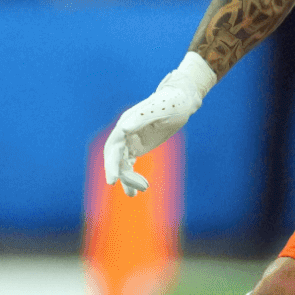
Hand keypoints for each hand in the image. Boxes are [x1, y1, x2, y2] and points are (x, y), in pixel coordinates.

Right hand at [103, 52, 215, 195]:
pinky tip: (136, 190)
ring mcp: (131, 140)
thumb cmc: (172, 102)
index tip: (112, 181)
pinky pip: (129, 163)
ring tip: (135, 194)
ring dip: (128, 179)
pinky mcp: (138, 145)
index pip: (113, 148)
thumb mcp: (159, 110)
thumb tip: (123, 128)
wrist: (183, 99)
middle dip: (121, 175)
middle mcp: (125, 132)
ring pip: (123, 163)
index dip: (111, 164)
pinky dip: (131, 176)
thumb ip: (140, 119)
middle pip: (116, 158)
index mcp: (126, 123)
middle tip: (131, 193)